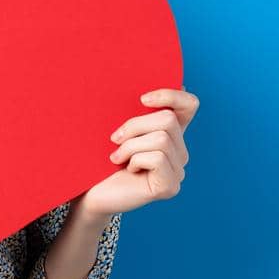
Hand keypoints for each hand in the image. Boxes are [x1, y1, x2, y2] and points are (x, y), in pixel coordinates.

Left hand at [77, 88, 198, 217]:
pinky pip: (157, 158)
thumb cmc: (100, 158)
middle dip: (135, 125)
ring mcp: (177, 171)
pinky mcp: (169, 186)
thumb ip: (136, 111)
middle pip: (168, 120)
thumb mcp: (120, 129)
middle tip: (114, 139)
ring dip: (130, 145)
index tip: (142, 99)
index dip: (171, 95)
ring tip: (117, 157)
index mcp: (171, 134)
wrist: (89, 191)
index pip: (189, 105)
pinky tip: (127, 169)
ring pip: (161, 138)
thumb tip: (153, 87)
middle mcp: (179, 152)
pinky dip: (134, 159)